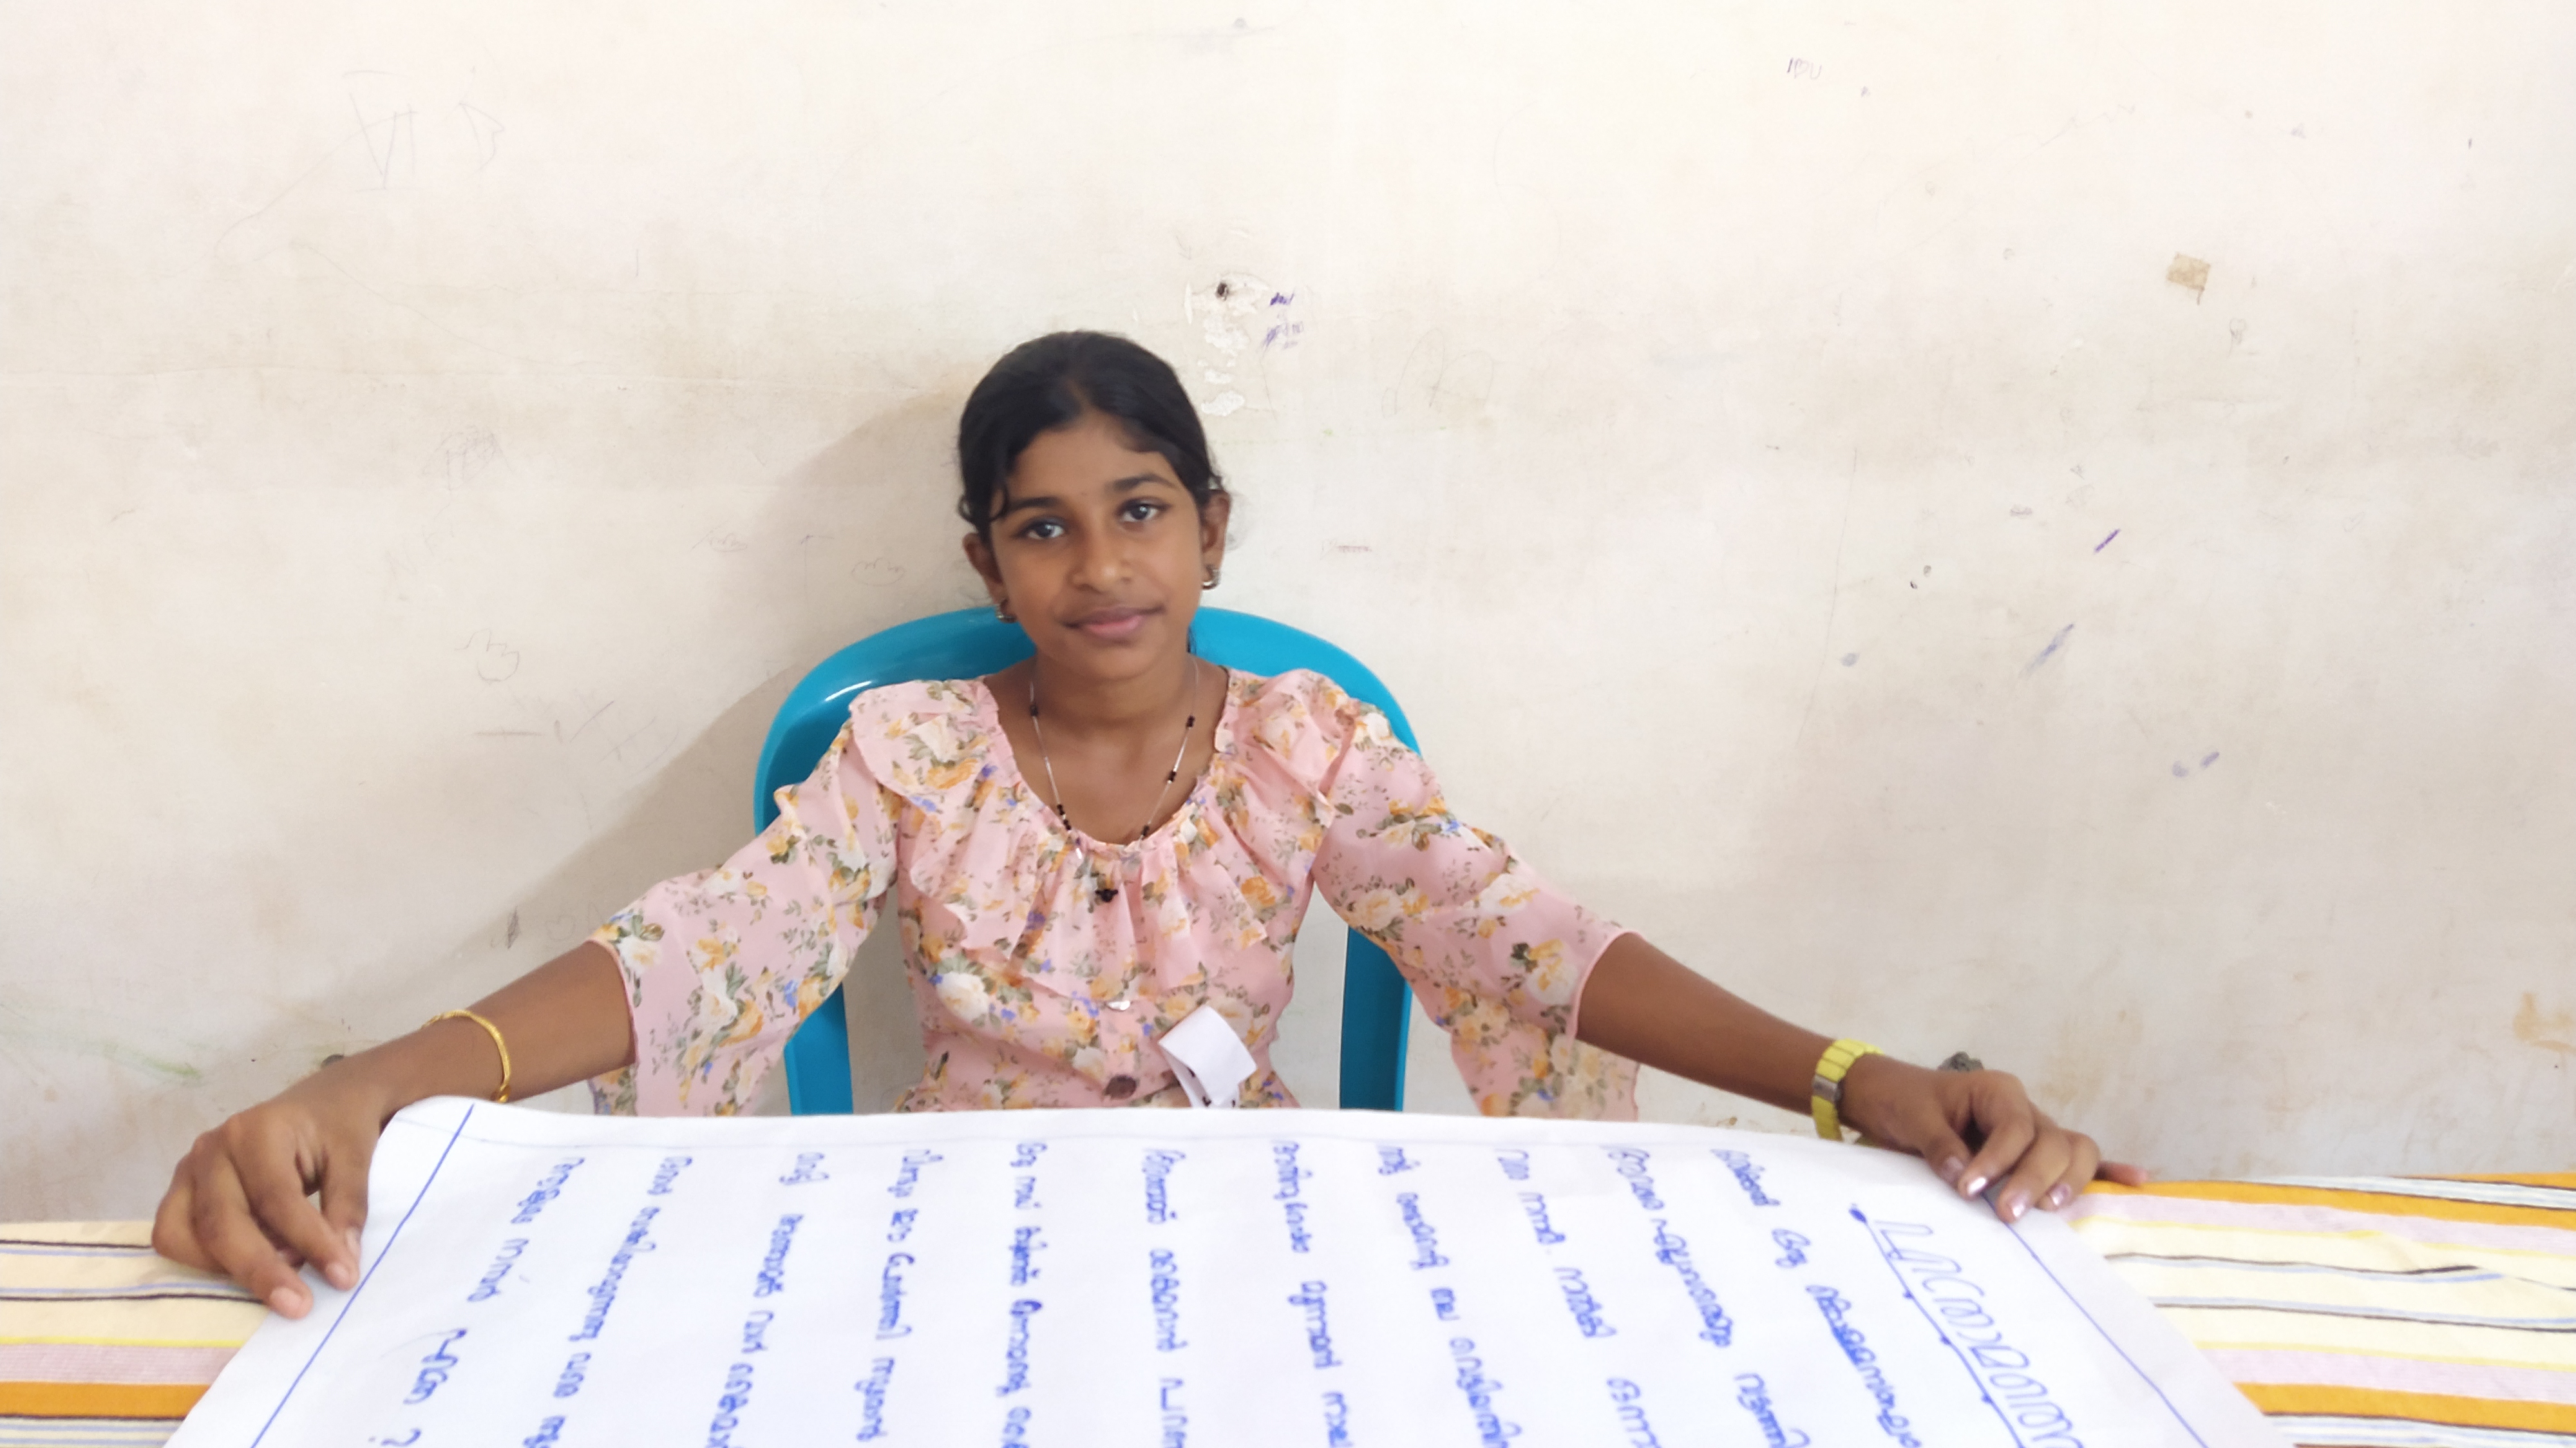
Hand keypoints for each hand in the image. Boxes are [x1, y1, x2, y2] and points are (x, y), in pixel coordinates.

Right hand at [151, 1065, 388, 1317]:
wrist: (324, 1100)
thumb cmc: (338, 1127)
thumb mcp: (355, 1157)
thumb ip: (347, 1208)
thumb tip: (340, 1268)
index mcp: (256, 1130)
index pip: (276, 1199)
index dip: (310, 1243)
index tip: (343, 1278)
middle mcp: (211, 1149)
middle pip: (221, 1224)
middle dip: (260, 1271)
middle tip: (300, 1306)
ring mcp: (188, 1171)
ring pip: (183, 1237)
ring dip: (228, 1269)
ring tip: (283, 1274)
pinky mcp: (181, 1192)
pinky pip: (175, 1238)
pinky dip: (208, 1262)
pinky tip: (257, 1261)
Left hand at [1837, 1054, 2147, 1221]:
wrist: (1891, 1097)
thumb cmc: (1904, 1102)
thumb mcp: (1912, 1117)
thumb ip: (1937, 1144)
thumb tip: (1961, 1175)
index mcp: (1997, 1091)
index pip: (2015, 1127)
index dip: (1998, 1160)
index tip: (1969, 1189)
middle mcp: (2024, 1110)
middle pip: (2054, 1141)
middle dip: (2034, 1179)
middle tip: (2006, 1215)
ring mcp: (2036, 1133)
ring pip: (2074, 1151)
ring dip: (2067, 1182)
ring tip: (2049, 1211)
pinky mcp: (2034, 1155)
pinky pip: (2078, 1160)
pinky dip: (2108, 1170)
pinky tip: (2138, 1180)